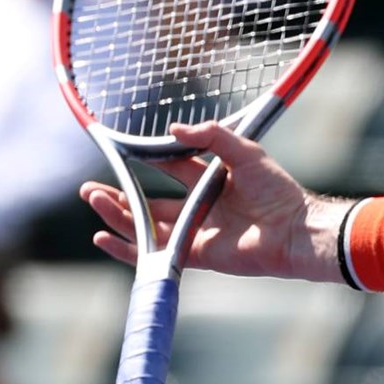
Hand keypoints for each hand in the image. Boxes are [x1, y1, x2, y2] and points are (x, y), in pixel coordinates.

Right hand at [81, 122, 337, 281]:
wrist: (295, 228)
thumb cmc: (278, 190)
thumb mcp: (246, 153)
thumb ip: (213, 137)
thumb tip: (173, 128)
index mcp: (212, 181)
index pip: (172, 168)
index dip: (149, 161)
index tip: (123, 152)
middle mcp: (200, 207)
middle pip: (150, 202)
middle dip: (120, 195)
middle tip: (89, 188)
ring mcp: (196, 232)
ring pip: (147, 226)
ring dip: (118, 216)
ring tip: (95, 200)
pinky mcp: (196, 255)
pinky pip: (155, 252)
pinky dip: (127, 247)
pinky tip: (103, 236)